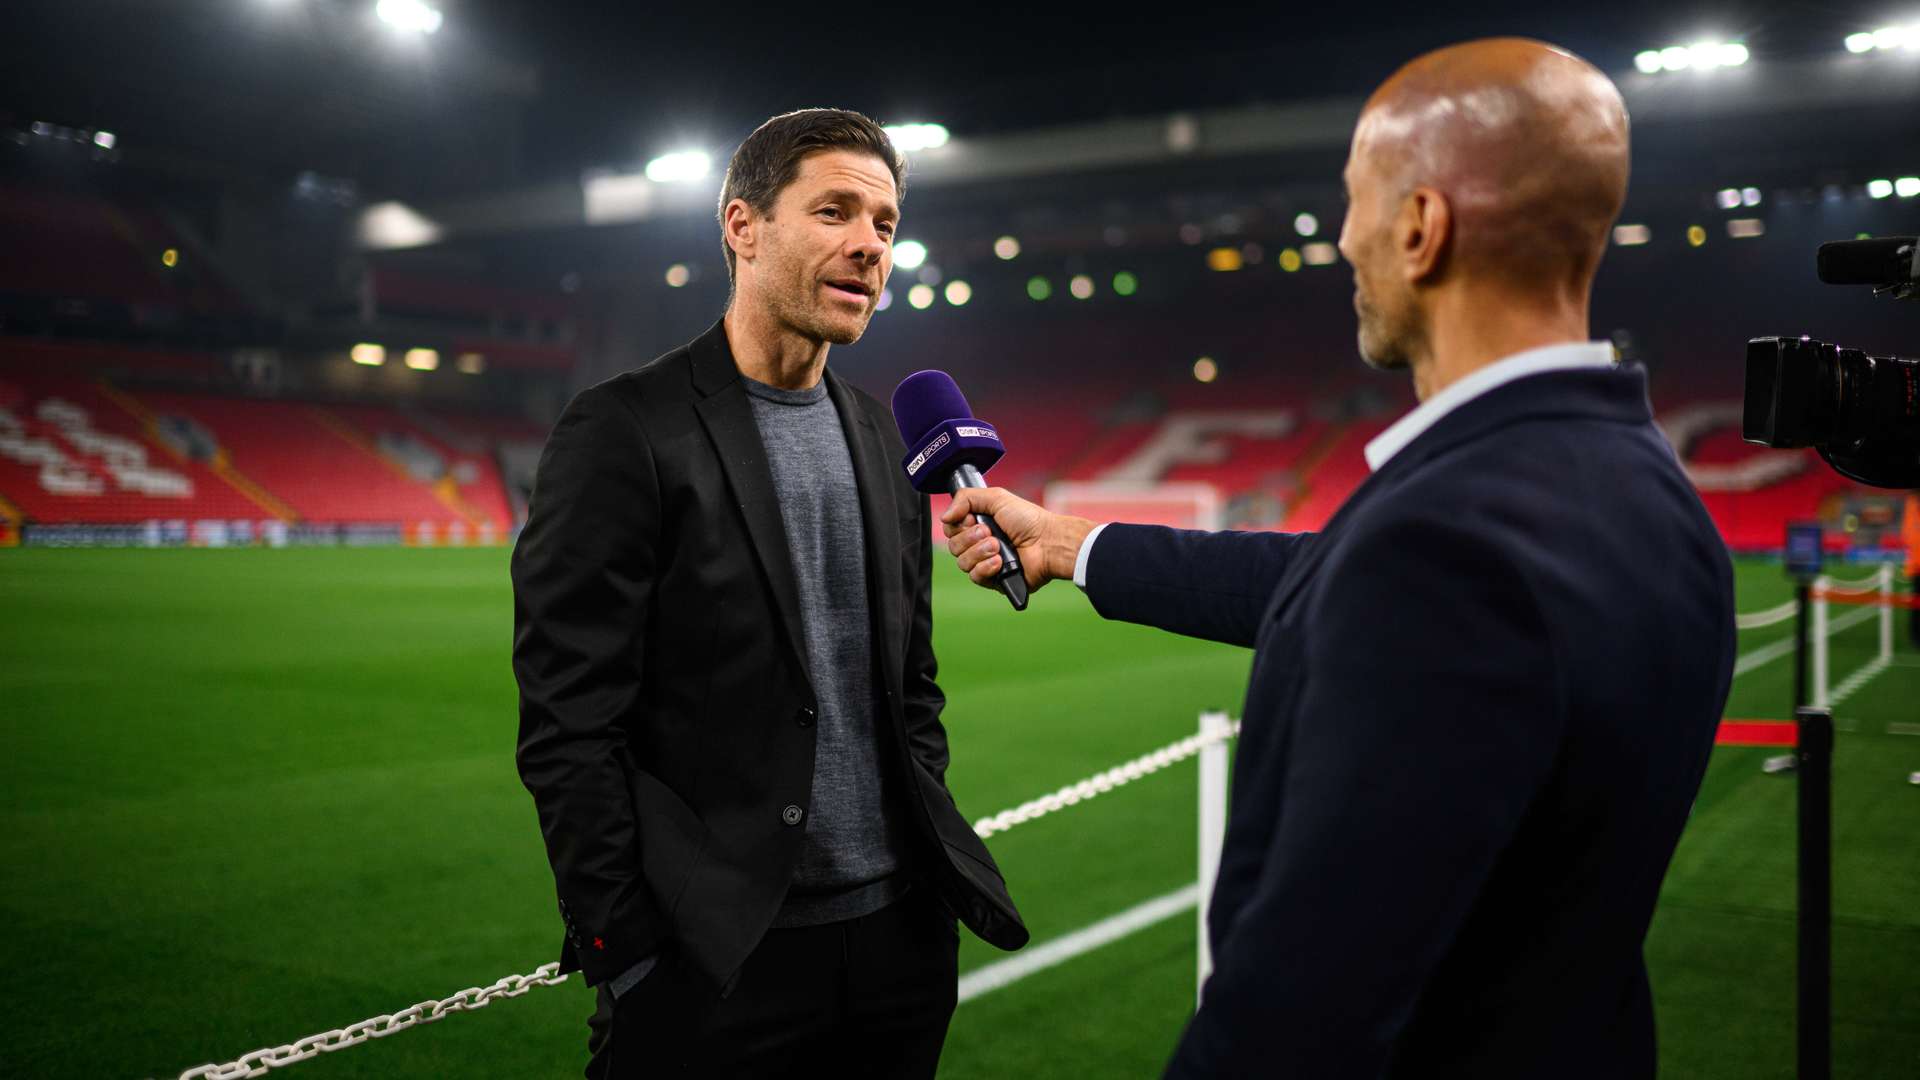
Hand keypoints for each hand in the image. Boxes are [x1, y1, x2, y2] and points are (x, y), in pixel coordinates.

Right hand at [940, 487, 1092, 593]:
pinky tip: (1000, 562)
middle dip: (970, 538)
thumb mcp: (995, 497)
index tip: (973, 519)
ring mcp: (986, 563)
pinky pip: (975, 577)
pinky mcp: (993, 580)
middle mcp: (979, 544)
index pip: (950, 529)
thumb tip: (944, 516)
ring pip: (962, 563)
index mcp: (978, 525)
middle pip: (953, 546)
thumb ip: (965, 498)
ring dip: (979, 552)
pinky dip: (986, 568)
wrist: (1048, 542)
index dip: (958, 525)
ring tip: (998, 547)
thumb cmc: (1027, 519)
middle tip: (990, 533)